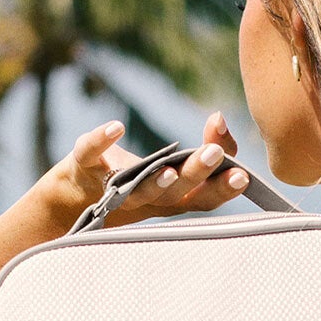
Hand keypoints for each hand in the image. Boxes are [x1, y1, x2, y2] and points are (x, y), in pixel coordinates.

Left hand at [43, 112, 248, 226]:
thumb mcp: (178, 166)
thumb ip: (206, 150)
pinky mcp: (85, 169)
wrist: (78, 199)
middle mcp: (148, 200)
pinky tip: (115, 128)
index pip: (204, 198)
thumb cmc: (139, 178)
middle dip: (196, 176)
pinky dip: (101, 139)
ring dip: (156, 180)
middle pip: (176, 194)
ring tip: (169, 168)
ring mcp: (114, 188)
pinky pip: (91, 153)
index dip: (223, 189)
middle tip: (213, 157)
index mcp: (173, 201)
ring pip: (140, 190)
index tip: (241, 173)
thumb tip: (221, 120)